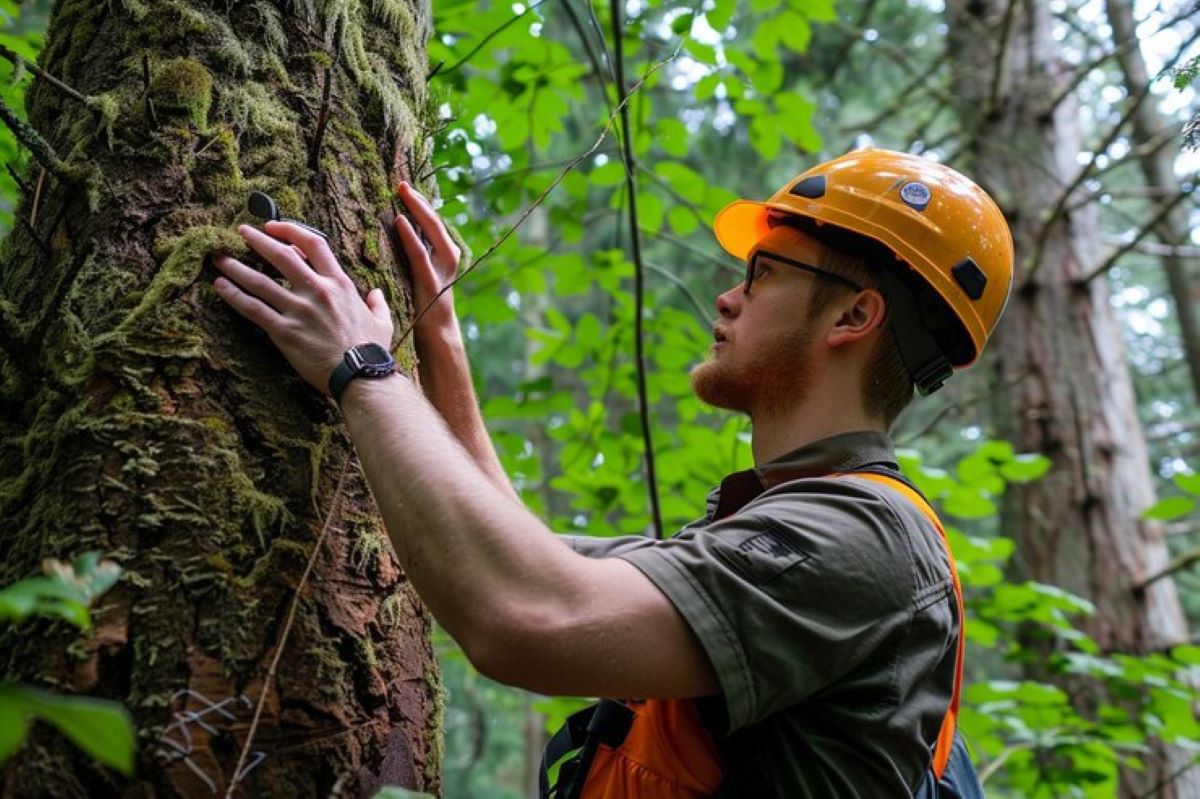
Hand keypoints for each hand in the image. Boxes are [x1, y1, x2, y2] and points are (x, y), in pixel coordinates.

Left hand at [211, 221, 393, 393]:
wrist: (360, 375)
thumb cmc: (372, 350)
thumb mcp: (382, 321)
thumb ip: (377, 303)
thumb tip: (376, 294)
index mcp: (339, 283)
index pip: (313, 244)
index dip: (290, 230)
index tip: (274, 226)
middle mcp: (316, 291)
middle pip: (280, 255)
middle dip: (257, 240)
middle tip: (240, 232)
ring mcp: (298, 310)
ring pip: (260, 281)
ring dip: (236, 267)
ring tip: (219, 258)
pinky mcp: (284, 331)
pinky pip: (253, 309)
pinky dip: (234, 295)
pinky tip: (220, 286)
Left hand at [394, 181, 461, 332]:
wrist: (436, 331)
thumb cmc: (423, 300)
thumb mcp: (422, 270)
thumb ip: (416, 252)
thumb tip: (397, 229)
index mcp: (445, 252)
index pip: (433, 221)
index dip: (420, 202)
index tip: (405, 185)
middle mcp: (448, 256)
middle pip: (434, 221)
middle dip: (419, 201)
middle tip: (401, 183)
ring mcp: (442, 269)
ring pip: (432, 232)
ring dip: (418, 211)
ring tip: (404, 194)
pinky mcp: (430, 282)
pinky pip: (419, 254)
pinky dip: (410, 236)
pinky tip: (400, 222)